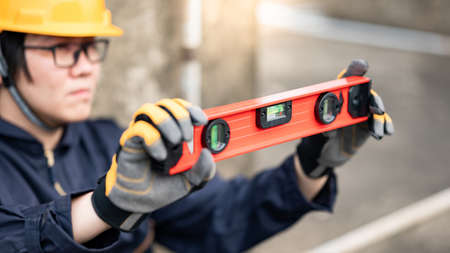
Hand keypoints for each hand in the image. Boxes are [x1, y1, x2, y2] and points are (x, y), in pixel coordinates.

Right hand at [92, 98, 215, 230]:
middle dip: (182, 116)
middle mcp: (158, 129)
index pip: (183, 108)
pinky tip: (160, 155)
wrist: (139, 203)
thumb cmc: (164, 187)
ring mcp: (143, 133)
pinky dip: (153, 138)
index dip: (193, 110)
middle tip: (187, 136)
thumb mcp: (191, 182)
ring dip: (167, 122)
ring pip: (151, 109)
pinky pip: (139, 128)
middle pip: (168, 104)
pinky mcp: (129, 142)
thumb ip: (204, 171)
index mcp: (175, 132)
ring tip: (175, 141)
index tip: (202, 121)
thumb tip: (208, 154)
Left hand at [296, 59, 393, 177]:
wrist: (323, 151)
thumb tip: (330, 128)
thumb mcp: (316, 131)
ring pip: (375, 109)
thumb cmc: (317, 135)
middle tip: (376, 109)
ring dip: (378, 119)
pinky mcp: (368, 124)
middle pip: (366, 94)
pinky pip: (381, 121)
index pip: (346, 79)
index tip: (362, 65)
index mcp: (337, 96)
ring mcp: (361, 112)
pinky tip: (387, 132)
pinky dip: (385, 125)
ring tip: (377, 131)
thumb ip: (324, 127)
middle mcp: (351, 101)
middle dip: (373, 100)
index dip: (355, 70)